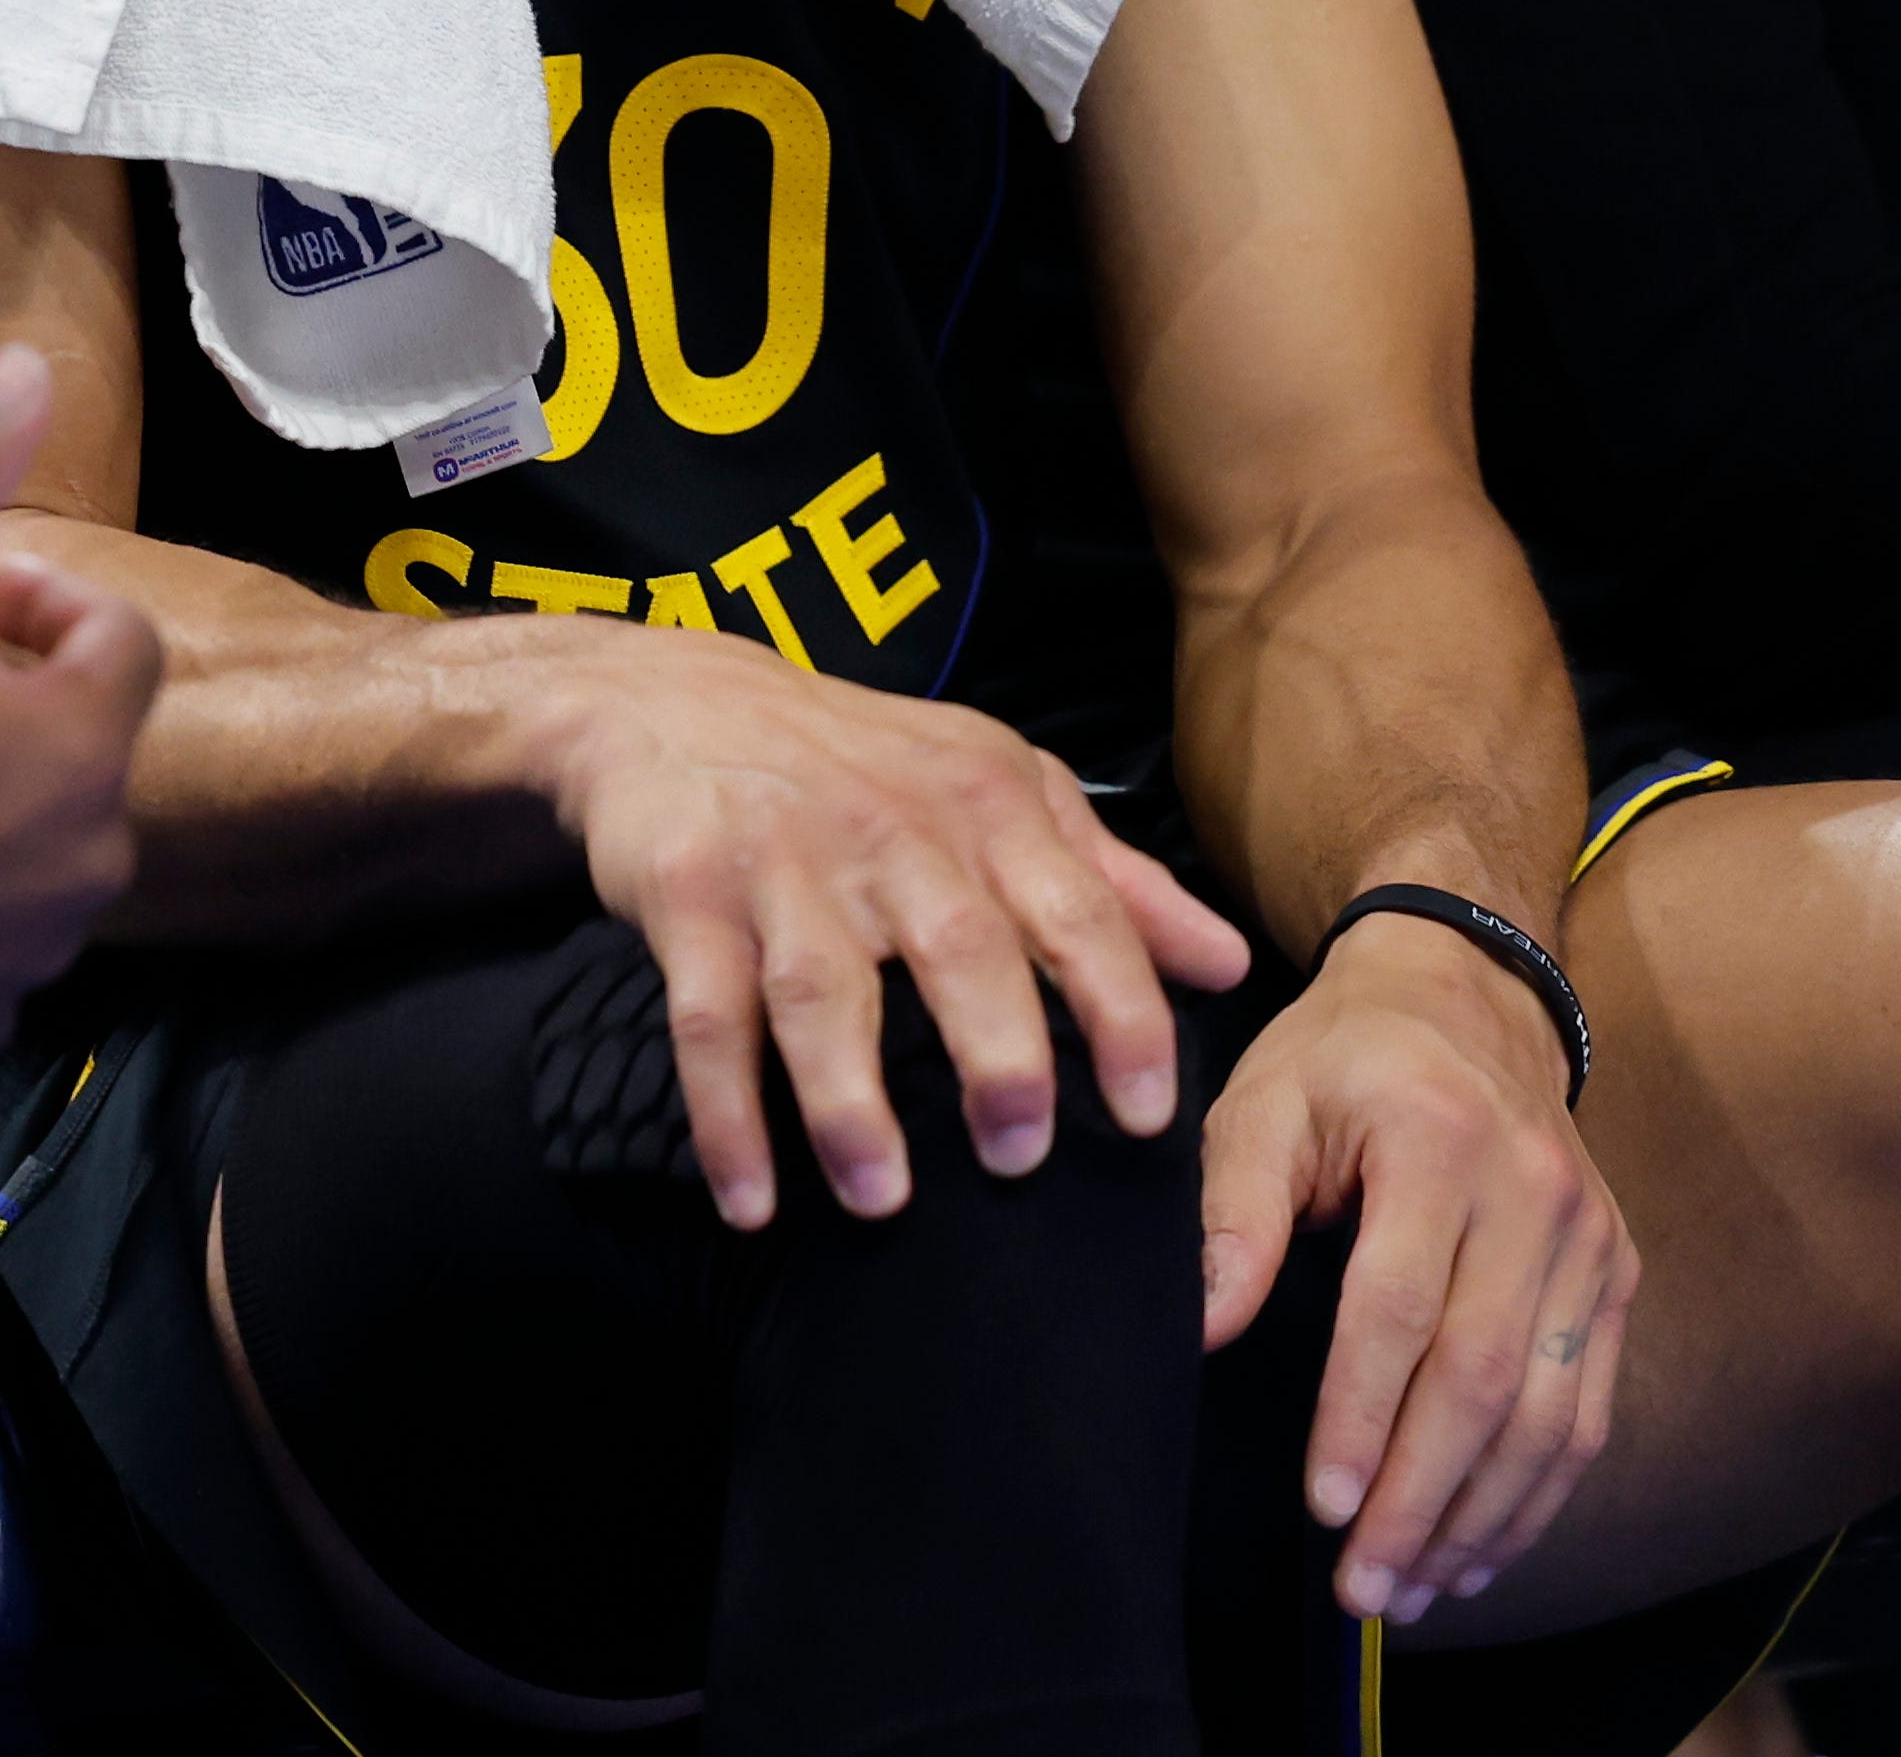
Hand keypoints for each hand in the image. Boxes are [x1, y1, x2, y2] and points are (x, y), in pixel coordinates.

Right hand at [542, 629, 1247, 1228]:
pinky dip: (727, 1114)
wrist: (672, 700)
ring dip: (849, 1102)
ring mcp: (782, 862)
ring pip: (822, 991)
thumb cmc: (860, 765)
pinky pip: (707, 1017)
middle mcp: (890, 830)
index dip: (1119, 1012)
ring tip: (882, 1201)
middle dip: (998, 1055)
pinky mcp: (687, 894)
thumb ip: (1112, 880)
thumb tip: (1228, 964)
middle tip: (1020, 1157)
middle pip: (957, 947)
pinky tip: (753, 1199)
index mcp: (985, 805)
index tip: (1145, 1117)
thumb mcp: (996, 787)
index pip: (1076, 911)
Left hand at [1199, 911, 1632, 1623]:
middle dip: (1422, 1498)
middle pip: (1483, 1379)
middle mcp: (1534, 1195)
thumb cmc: (1344, 1056)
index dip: (1361, 1415)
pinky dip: (1536, 1492)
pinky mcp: (1616, 1274)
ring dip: (1481, 1518)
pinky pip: (1587, 1407)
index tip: (1324, 1504)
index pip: (1399, 1308)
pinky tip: (1480, 1548)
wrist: (1467, 992)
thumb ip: (1232, 1212)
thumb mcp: (1264, 1100)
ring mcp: (1589, 1239)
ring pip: (1548, 1414)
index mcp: (1438, 1142)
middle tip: (1363, 1586)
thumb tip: (1201, 1329)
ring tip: (1410, 1589)